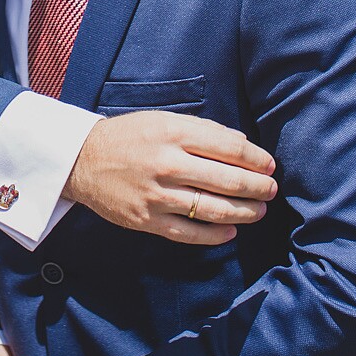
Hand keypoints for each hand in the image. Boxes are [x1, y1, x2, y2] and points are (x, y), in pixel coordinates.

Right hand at [62, 111, 276, 244]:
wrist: (84, 160)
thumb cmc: (130, 136)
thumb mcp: (165, 120)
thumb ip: (204, 130)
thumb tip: (243, 145)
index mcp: (174, 134)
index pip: (230, 148)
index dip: (257, 160)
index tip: (269, 165)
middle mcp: (168, 164)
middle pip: (227, 180)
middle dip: (257, 187)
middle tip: (271, 190)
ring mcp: (158, 195)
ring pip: (213, 209)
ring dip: (243, 212)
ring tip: (258, 211)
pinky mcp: (147, 220)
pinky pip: (189, 233)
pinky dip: (215, 235)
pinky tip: (230, 231)